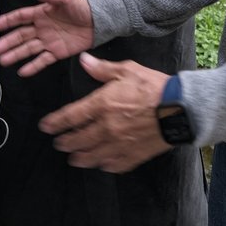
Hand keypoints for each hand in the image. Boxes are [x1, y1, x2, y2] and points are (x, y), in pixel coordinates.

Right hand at [0, 0, 93, 75]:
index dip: (7, 21)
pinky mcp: (57, 52)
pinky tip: (23, 71)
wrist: (100, 20)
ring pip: (28, 49)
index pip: (20, 17)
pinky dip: (33, 66)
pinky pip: (43, 60)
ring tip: (3, 61)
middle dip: (7, 42)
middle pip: (21, 35)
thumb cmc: (83, 5)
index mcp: (41, 13)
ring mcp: (48, 41)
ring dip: (16, 55)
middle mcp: (42, 28)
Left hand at [39, 53, 171, 172]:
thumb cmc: (153, 86)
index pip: (70, 117)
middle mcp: (105, 127)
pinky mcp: (133, 155)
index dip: (55, 123)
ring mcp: (118, 144)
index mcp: (101, 105)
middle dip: (64, 142)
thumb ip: (102, 69)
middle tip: (58, 144)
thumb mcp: (127, 70)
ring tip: (73, 158)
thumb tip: (83, 60)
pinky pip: (113, 165)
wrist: (179, 108)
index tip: (45, 127)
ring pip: (92, 155)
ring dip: (79, 157)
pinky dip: (104, 165)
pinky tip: (101, 164)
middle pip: (77, 139)